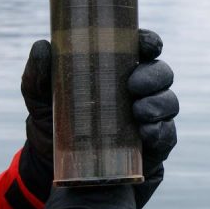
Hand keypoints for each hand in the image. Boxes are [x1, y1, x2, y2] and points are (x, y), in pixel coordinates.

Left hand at [18, 30, 178, 208]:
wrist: (57, 166)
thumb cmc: (55, 120)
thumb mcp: (40, 96)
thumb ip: (40, 72)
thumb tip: (43, 47)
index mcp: (119, 69)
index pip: (143, 49)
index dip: (151, 43)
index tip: (149, 45)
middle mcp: (140, 89)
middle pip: (162, 73)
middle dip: (153, 76)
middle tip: (133, 85)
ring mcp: (149, 116)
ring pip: (169, 102)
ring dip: (158, 103)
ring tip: (139, 112)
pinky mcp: (153, 144)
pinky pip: (167, 134)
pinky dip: (160, 131)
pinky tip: (146, 133)